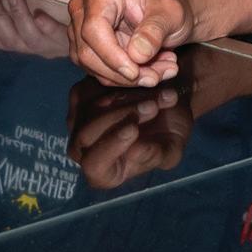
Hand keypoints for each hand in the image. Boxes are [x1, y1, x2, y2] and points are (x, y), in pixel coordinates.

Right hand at [0, 0, 70, 58]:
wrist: (95, 35)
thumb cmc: (64, 18)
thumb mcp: (39, 13)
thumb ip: (21, 3)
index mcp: (21, 41)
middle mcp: (31, 45)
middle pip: (5, 33)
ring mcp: (48, 45)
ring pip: (25, 34)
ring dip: (16, 13)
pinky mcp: (68, 39)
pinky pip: (55, 35)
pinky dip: (45, 26)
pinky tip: (39, 13)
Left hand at [66, 78, 192, 189]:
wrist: (169, 100)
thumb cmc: (170, 133)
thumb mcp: (172, 148)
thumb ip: (156, 155)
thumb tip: (135, 152)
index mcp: (105, 172)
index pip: (95, 167)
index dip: (110, 148)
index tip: (134, 128)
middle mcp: (84, 150)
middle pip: (87, 135)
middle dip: (120, 117)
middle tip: (152, 105)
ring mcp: (78, 122)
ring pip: (88, 108)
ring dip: (122, 97)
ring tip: (154, 89)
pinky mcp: (80, 96)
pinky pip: (89, 88)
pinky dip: (114, 81)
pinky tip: (138, 78)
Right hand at [68, 0, 193, 87]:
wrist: (166, 14)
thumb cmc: (166, 6)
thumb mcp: (171, 12)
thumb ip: (155, 30)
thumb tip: (137, 54)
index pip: (94, 28)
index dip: (112, 55)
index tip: (135, 72)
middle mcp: (83, 9)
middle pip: (89, 52)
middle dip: (123, 73)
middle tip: (157, 76)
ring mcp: (80, 31)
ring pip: (93, 67)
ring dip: (127, 79)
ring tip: (160, 71)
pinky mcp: (85, 50)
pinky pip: (99, 73)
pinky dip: (124, 79)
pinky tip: (150, 72)